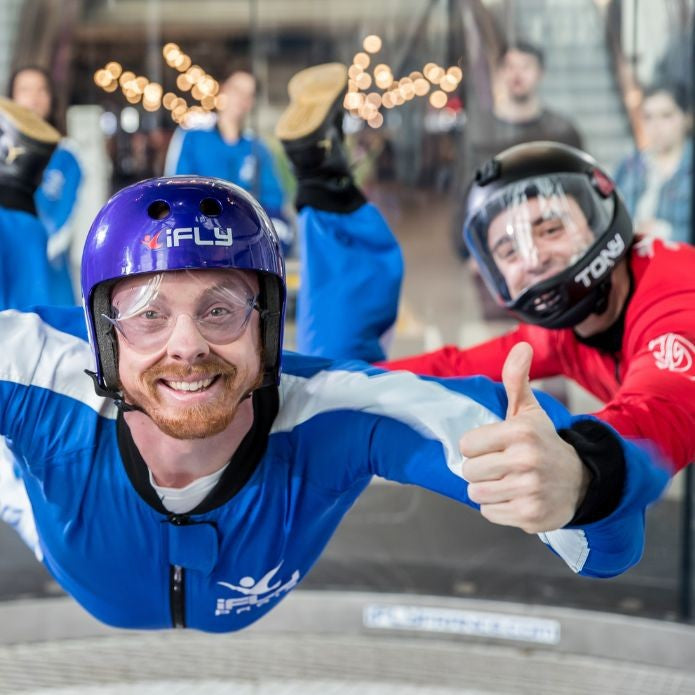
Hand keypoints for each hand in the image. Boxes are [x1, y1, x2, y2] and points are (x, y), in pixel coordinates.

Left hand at [459, 342, 590, 533]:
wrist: (580, 481)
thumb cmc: (543, 442)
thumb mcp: (528, 411)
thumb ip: (516, 379)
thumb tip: (522, 346)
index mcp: (520, 432)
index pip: (467, 444)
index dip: (477, 446)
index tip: (494, 446)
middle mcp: (526, 460)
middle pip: (469, 472)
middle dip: (481, 470)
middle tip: (501, 466)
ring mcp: (529, 490)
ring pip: (476, 494)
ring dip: (487, 489)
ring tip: (508, 481)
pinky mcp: (531, 515)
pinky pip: (489, 512)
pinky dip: (498, 507)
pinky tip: (516, 497)